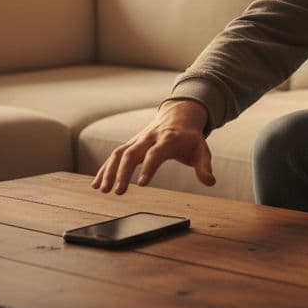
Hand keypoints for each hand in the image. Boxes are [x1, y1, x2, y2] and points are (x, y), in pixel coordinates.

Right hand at [91, 99, 215, 194]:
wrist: (179, 115)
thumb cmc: (190, 137)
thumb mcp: (202, 150)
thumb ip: (204, 166)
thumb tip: (210, 181)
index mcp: (168, 139)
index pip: (155, 153)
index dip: (149, 167)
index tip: (142, 184)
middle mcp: (149, 138)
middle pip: (131, 153)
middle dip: (123, 172)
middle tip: (118, 192)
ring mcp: (138, 140)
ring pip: (119, 153)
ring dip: (109, 171)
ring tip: (102, 190)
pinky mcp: (131, 144)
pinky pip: (115, 155)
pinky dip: (105, 169)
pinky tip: (97, 184)